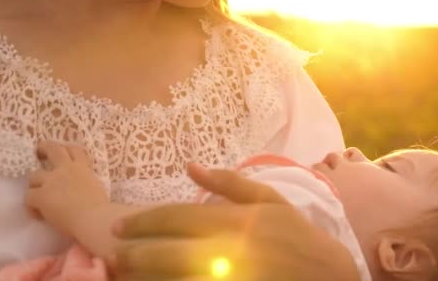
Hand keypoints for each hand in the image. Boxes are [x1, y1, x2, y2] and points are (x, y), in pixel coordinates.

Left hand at [25, 140, 109, 236]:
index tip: (67, 157)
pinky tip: (39, 215)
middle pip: (52, 148)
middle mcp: (66, 169)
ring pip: (34, 175)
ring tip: (39, 195)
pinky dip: (32, 206)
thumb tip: (81, 188)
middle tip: (41, 155)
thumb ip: (87, 181)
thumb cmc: (102, 207)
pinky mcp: (41, 196)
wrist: (94, 219)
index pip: (75, 149)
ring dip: (36, 185)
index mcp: (83, 167)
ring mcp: (51, 181)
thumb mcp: (97, 187)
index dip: (68, 150)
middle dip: (44, 148)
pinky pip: (29, 197)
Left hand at [112, 164, 360, 280]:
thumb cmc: (295, 234)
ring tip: (123, 273)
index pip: (175, 218)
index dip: (142, 222)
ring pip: (171, 279)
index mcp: (233, 221)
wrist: (325, 275)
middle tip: (113, 253)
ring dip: (142, 277)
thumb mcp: (269, 199)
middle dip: (132, 254)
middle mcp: (225, 252)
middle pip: (164, 253)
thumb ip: (228, 182)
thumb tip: (191, 167)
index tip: (119, 226)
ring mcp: (225, 279)